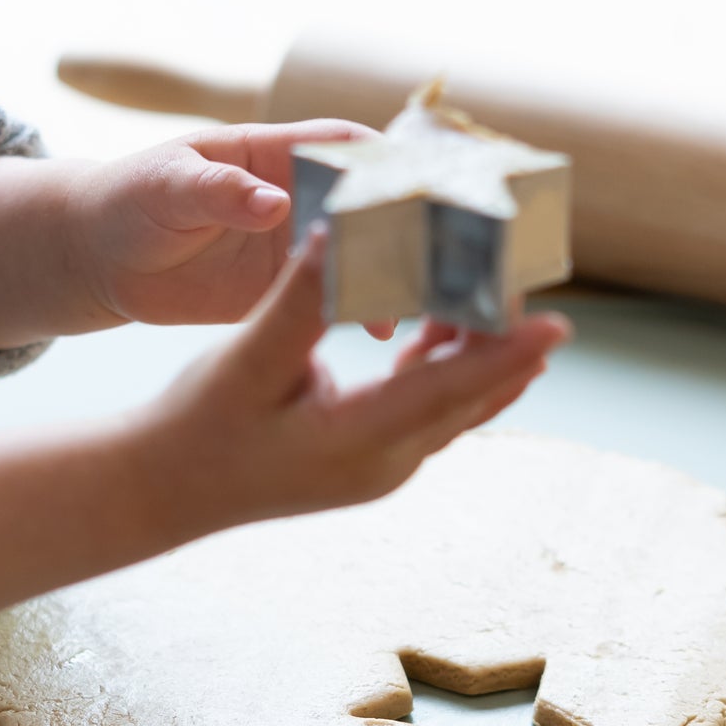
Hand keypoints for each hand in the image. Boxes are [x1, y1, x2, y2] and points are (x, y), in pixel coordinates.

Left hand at [0, 121, 393, 350]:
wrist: (103, 260)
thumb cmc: (128, 202)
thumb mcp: (165, 189)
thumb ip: (219, 193)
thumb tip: (274, 202)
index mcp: (273, 154)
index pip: (347, 146)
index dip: (388, 161)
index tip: (425, 187)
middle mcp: (297, 197)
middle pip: (368, 205)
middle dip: (405, 228)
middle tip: (436, 260)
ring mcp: (297, 247)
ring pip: (361, 256)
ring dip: (390, 276)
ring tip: (414, 305)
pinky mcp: (289, 291)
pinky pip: (336, 298)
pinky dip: (363, 313)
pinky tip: (382, 334)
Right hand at [141, 236, 570, 533]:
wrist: (167, 487)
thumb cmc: (198, 425)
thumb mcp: (245, 360)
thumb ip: (300, 302)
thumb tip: (340, 237)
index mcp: (357, 441)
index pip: (448, 391)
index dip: (506, 356)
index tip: (558, 328)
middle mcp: (385, 463)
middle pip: (466, 398)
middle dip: (508, 348)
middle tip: (543, 292)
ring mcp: (383, 467)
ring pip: (453, 405)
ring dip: (482, 358)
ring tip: (512, 300)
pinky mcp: (372, 457)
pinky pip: (428, 408)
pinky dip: (446, 367)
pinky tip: (454, 323)